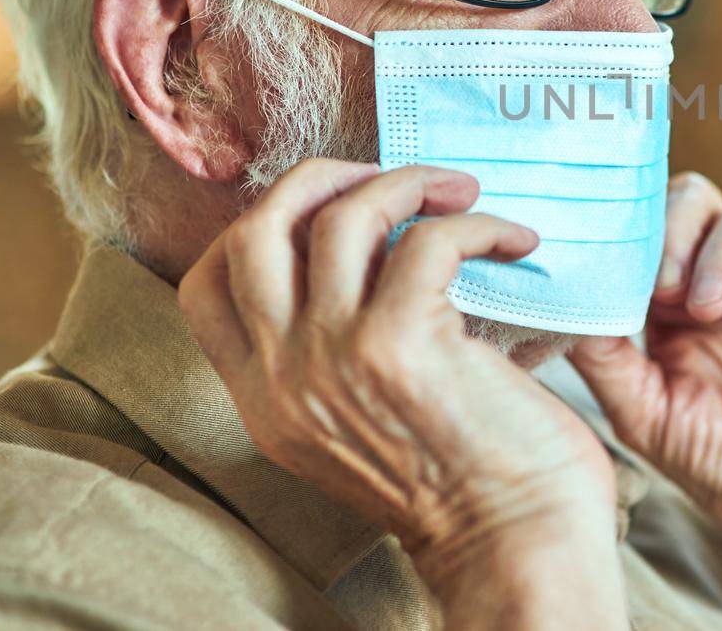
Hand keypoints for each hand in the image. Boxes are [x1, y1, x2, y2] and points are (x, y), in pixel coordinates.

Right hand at [177, 160, 618, 590]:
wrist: (513, 544)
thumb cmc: (466, 480)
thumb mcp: (359, 424)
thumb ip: (336, 353)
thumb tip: (374, 246)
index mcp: (264, 401)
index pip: (206, 284)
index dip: (262, 222)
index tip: (331, 206)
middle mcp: (283, 379)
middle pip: (258, 227)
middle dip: (323, 177)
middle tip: (394, 177)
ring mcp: (333, 360)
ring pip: (339, 216)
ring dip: (410, 184)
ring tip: (465, 194)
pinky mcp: (398, 346)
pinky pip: (428, 239)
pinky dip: (478, 224)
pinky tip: (515, 242)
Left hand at [569, 172, 721, 566]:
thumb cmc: (719, 458)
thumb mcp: (641, 410)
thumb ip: (603, 353)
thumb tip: (560, 301)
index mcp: (677, 291)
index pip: (650, 222)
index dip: (631, 233)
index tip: (615, 271)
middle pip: (698, 198)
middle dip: (674, 231)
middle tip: (663, 290)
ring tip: (708, 311)